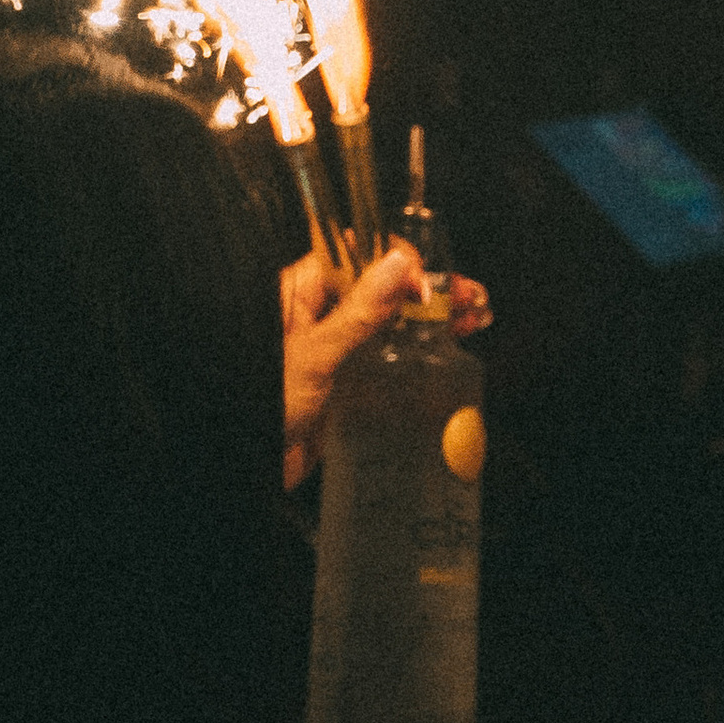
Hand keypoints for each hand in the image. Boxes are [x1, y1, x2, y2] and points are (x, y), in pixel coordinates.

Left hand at [280, 248, 492, 488]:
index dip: (395, 260)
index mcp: (299, 295)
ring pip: (391, 321)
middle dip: (426, 287)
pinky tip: (449, 349)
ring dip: (431, 316)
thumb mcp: (314, 355)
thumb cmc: (264, 407)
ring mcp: (337, 350)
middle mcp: (320, 317)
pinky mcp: (350, 383)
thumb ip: (358, 313)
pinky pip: (389, 359)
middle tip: (467, 294)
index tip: (426, 282)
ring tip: (473, 315)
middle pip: (380, 287)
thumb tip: (397, 264)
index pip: (354, 255)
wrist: (251, 467)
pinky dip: (420, 352)